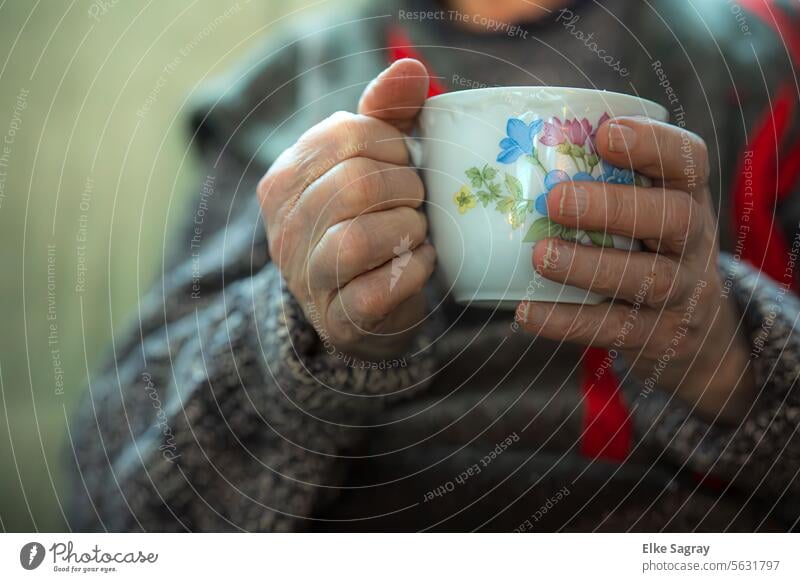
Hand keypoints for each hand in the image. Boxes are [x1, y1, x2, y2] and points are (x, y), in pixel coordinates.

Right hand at [258, 59, 434, 361]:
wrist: (366, 303)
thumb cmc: (372, 219)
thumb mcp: (374, 159)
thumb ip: (387, 112)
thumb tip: (410, 68)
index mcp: (286, 177)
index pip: (345, 134)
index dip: (393, 143)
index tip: (406, 161)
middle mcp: (284, 227)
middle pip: (355, 184)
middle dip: (405, 188)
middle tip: (418, 200)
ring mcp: (305, 277)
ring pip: (357, 239)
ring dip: (407, 229)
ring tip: (417, 230)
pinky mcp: (338, 318)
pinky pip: (376, 290)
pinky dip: (413, 270)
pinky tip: (421, 262)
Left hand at [516, 117, 755, 422]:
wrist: (695, 328)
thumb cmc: (645, 246)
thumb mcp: (644, 206)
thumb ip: (601, 177)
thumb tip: (510, 150)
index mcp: (688, 196)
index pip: (687, 162)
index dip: (653, 144)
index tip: (607, 134)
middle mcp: (693, 241)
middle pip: (673, 219)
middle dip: (615, 207)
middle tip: (557, 200)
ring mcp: (680, 292)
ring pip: (645, 279)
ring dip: (589, 265)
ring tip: (540, 256)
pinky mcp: (657, 336)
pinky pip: (613, 329)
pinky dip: (567, 320)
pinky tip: (526, 311)